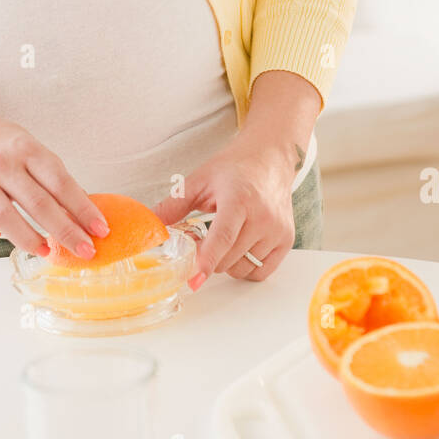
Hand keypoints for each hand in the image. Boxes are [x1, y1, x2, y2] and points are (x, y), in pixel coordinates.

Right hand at [0, 108, 109, 256]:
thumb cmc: (0, 144)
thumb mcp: (29, 147)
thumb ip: (51, 175)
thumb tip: (82, 212)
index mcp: (26, 148)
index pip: (61, 182)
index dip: (83, 208)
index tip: (101, 229)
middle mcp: (1, 164)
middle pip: (39, 204)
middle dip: (66, 232)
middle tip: (86, 251)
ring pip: (5, 219)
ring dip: (30, 241)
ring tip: (47, 251)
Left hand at [153, 138, 295, 285]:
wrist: (270, 158)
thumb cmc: (233, 168)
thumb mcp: (200, 180)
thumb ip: (174, 205)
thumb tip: (150, 226)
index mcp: (239, 199)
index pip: (223, 237)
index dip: (207, 260)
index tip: (193, 279)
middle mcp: (263, 216)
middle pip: (227, 258)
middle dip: (208, 255)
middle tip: (203, 236)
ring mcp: (277, 230)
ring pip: (241, 268)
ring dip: (226, 262)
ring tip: (225, 237)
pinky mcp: (287, 239)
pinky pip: (261, 272)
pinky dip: (246, 267)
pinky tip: (240, 248)